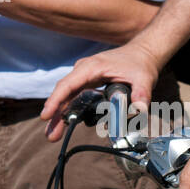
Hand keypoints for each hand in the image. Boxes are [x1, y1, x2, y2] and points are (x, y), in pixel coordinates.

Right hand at [41, 41, 164, 140]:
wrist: (142, 53)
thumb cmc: (140, 64)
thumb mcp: (144, 78)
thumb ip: (142, 94)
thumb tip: (140, 110)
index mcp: (92, 67)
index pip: (68, 85)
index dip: (55, 100)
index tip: (46, 115)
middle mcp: (83, 70)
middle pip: (64, 93)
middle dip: (55, 114)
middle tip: (50, 135)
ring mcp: (84, 76)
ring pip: (67, 96)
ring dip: (60, 115)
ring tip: (53, 134)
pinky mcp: (88, 82)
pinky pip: (74, 97)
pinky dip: (69, 110)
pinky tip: (65, 123)